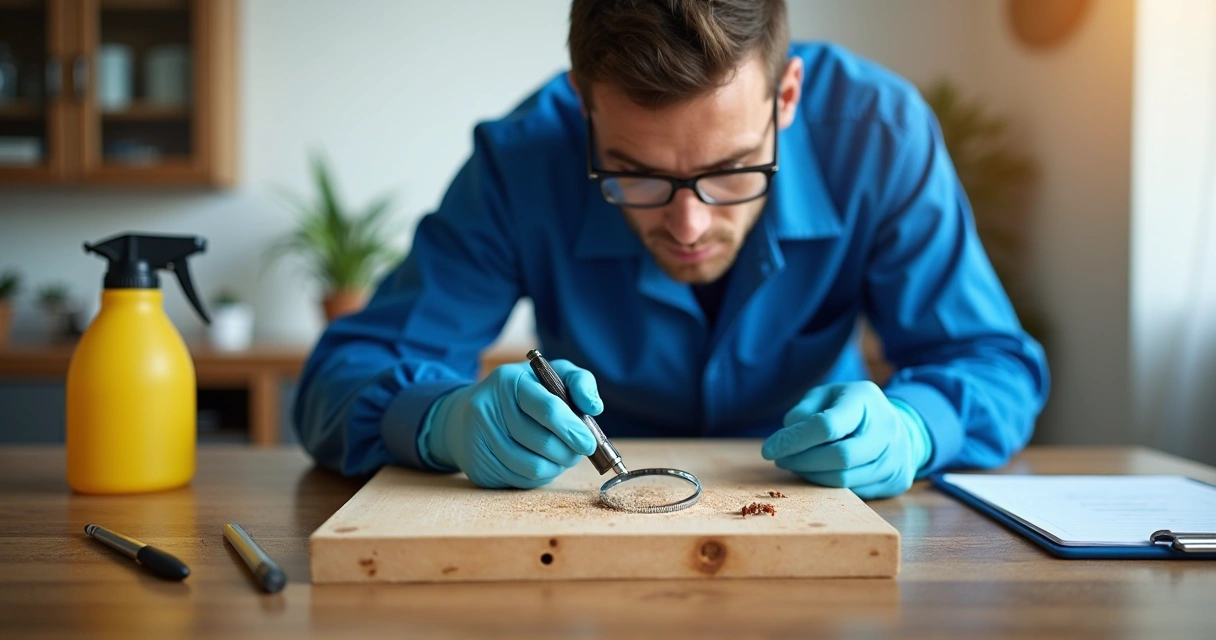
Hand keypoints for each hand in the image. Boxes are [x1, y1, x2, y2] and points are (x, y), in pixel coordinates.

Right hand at [424, 360, 599, 488]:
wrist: (464, 416)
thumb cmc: (520, 394)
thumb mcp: (549, 376)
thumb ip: (579, 382)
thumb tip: (595, 407)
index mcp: (509, 381)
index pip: (548, 409)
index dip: (573, 429)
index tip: (589, 443)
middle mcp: (488, 408)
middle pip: (542, 442)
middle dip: (569, 451)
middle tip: (578, 451)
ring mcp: (479, 440)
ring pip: (533, 467)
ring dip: (557, 466)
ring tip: (561, 456)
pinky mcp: (478, 467)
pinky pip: (520, 481)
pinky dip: (539, 476)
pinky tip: (540, 462)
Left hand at [761, 381, 931, 498]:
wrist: (902, 427)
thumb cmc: (853, 408)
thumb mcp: (827, 395)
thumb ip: (804, 410)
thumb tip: (786, 438)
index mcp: (865, 400)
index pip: (827, 426)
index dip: (794, 440)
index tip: (768, 449)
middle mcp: (886, 429)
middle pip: (838, 457)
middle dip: (802, 461)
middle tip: (780, 460)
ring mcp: (895, 458)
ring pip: (844, 480)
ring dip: (812, 476)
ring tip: (796, 465)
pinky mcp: (895, 481)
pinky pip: (854, 493)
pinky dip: (829, 485)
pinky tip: (818, 473)